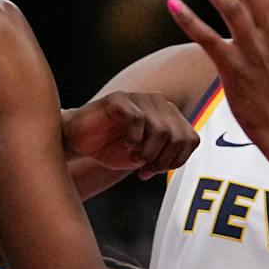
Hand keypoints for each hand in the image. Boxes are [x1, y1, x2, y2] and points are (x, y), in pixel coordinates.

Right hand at [62, 92, 197, 178]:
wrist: (77, 141)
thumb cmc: (110, 148)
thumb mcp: (144, 157)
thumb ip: (165, 156)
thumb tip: (176, 160)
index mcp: (168, 116)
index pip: (191, 139)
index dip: (177, 161)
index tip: (156, 170)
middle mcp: (157, 103)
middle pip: (179, 137)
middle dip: (163, 160)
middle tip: (146, 169)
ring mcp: (138, 98)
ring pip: (162, 130)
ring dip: (150, 153)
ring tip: (136, 159)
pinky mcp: (119, 98)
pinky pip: (138, 119)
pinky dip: (134, 140)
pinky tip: (126, 147)